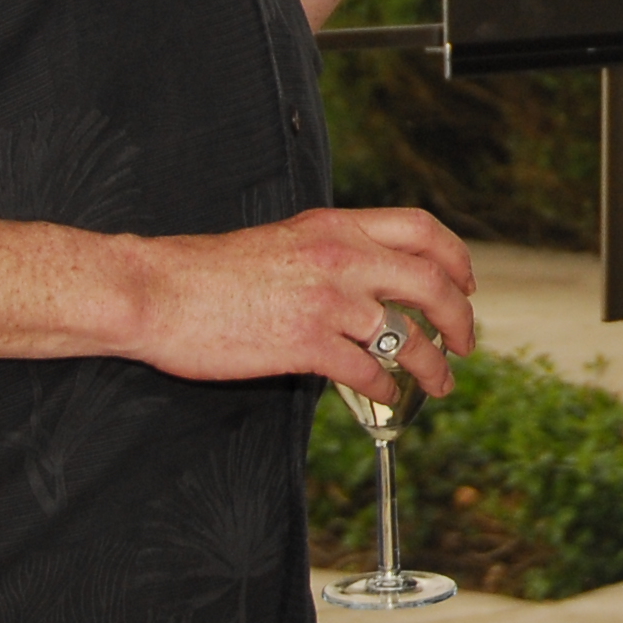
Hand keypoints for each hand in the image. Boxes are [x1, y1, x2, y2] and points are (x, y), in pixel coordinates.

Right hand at [131, 203, 478, 405]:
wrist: (157, 290)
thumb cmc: (207, 271)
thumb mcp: (283, 240)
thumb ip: (329, 252)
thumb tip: (365, 278)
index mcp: (335, 226)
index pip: (421, 229)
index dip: (455, 257)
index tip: (465, 282)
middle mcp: (341, 257)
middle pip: (431, 283)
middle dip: (460, 317)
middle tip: (465, 341)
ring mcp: (326, 301)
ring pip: (406, 335)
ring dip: (432, 364)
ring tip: (439, 382)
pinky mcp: (306, 344)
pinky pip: (367, 372)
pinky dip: (385, 388)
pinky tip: (385, 396)